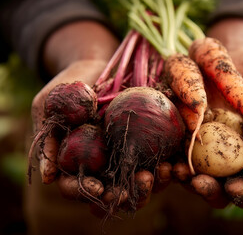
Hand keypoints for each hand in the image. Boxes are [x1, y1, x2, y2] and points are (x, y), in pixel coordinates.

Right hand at [30, 21, 170, 216]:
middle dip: (124, 195)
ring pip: (139, 183)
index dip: (84, 193)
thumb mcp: (49, 105)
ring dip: (151, 185)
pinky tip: (176, 165)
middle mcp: (103, 166)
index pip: (77, 188)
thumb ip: (47, 138)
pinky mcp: (148, 146)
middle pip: (112, 193)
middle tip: (134, 186)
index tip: (97, 188)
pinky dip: (170, 167)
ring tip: (161, 172)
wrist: (97, 65)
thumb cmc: (68, 85)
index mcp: (76, 163)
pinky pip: (160, 161)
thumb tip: (48, 177)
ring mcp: (127, 157)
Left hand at [175, 18, 242, 211]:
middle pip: (236, 192)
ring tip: (189, 177)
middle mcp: (241, 163)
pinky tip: (171, 164)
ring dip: (198, 186)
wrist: (237, 57)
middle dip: (228, 194)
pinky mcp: (191, 144)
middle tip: (222, 186)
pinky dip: (176, 167)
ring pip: (207, 183)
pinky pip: (183, 161)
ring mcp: (215, 156)